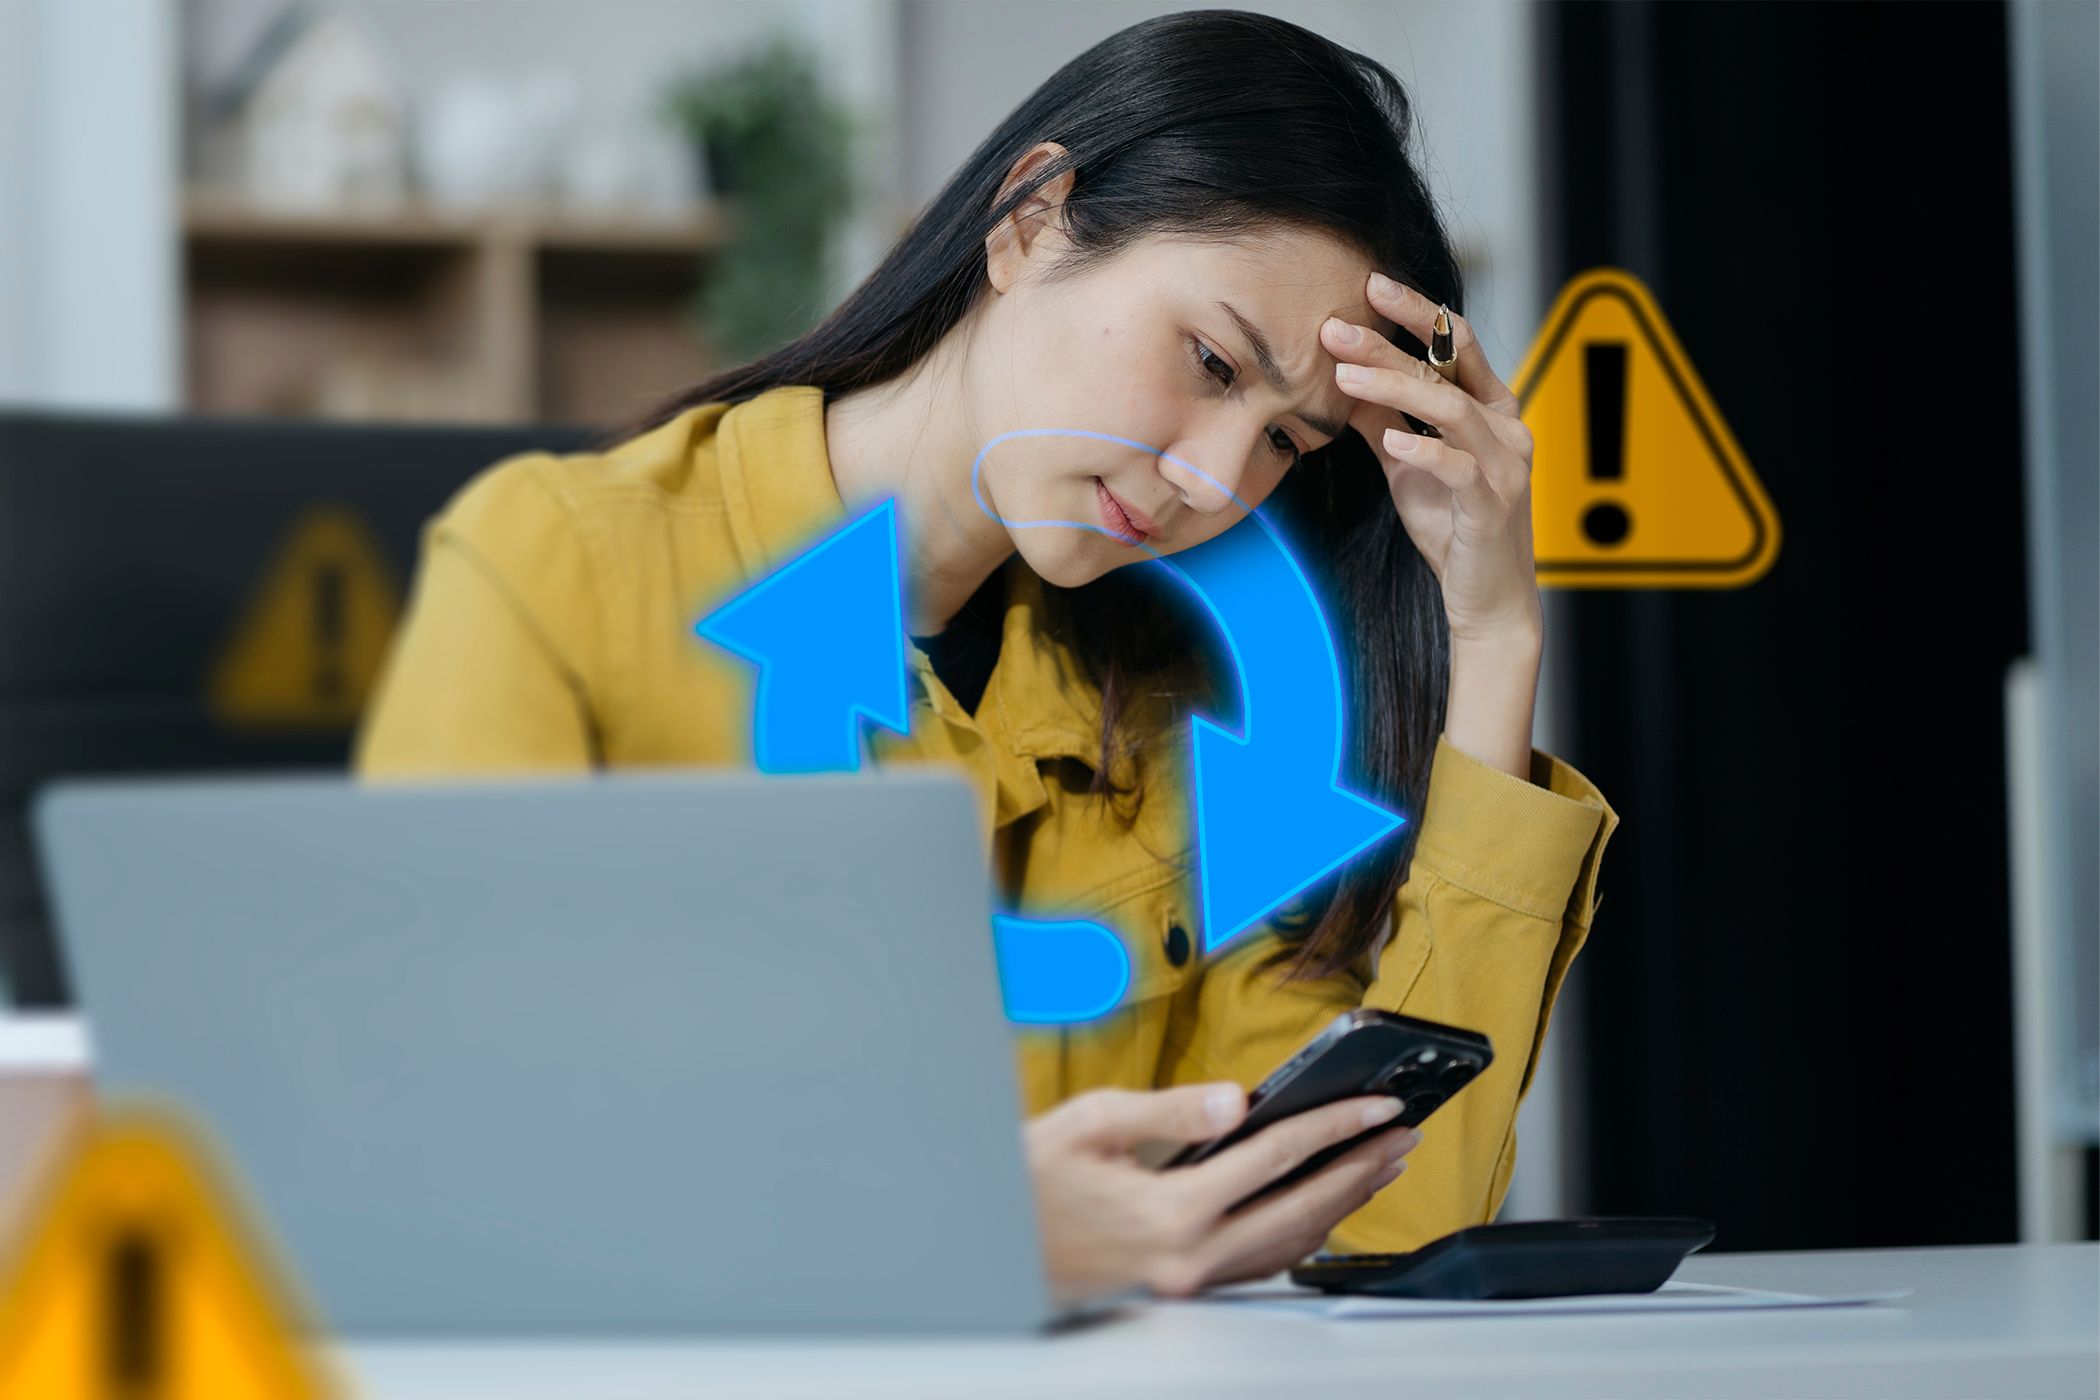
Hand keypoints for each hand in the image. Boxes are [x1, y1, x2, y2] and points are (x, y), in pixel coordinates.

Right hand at [1023, 1083, 1422, 1300]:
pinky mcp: (1183, 1286)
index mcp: (1169, 1210)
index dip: (1335, 1127)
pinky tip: (1322, 1209)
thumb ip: (1172, 1111)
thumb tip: (1237, 1099)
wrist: (993, 1247)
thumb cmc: (1030, 1180)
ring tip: (1379, 1166)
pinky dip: (1303, 1232)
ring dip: (1341, 1203)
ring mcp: (1188, 1279)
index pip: (1274, 1157)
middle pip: (1300, 1208)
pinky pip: (1262, 1262)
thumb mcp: (1090, 1124)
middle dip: (1360, 1168)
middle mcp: (1188, 1255)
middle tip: (1402, 1136)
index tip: (1377, 1105)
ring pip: (1289, 1243)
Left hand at [1322, 274, 1542, 647]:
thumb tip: (1341, 379)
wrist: (1486, 598)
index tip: (1369, 285)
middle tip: (1336, 325)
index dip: (1416, 312)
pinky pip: (1459, 466)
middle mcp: (1505, 426)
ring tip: (1345, 375)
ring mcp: (1505, 464)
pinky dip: (1424, 449)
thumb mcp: (1408, 465)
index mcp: (1490, 407)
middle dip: (1390, 341)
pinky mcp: (1492, 505)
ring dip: (1395, 387)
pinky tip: (1392, 439)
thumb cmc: (1452, 527)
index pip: (1455, 343)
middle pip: (1448, 366)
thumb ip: (1384, 421)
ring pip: (1450, 408)